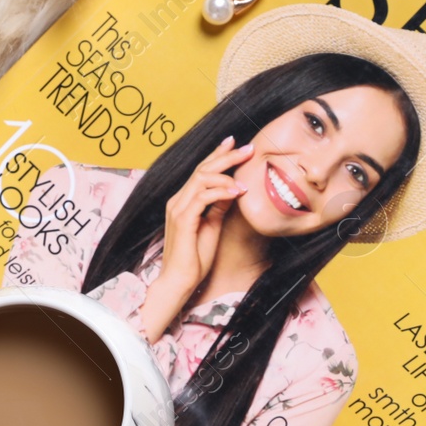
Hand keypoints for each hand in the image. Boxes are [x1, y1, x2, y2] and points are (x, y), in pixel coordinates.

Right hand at [140, 137, 250, 339]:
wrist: (179, 281)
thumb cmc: (195, 258)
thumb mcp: (212, 225)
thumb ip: (219, 206)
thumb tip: (234, 188)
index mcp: (183, 201)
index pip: (201, 171)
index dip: (218, 155)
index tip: (236, 144)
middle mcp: (177, 200)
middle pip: (202, 168)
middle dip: (226, 156)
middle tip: (248, 148)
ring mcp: (178, 209)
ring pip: (202, 178)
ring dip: (226, 173)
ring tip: (246, 174)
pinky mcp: (183, 220)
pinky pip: (203, 197)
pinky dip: (221, 191)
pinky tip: (237, 192)